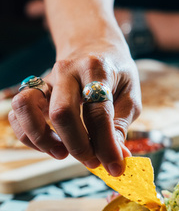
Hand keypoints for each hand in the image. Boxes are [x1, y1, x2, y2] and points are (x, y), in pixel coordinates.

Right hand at [8, 41, 140, 175]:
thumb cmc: (114, 72)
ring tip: (63, 153)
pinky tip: (51, 146)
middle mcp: (67, 70)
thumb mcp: (129, 93)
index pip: (98, 112)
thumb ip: (121, 126)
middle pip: (61, 112)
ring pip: (27, 107)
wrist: (93, 43)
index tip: (115, 167)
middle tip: (92, 161)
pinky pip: (17, 114)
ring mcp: (46, 79)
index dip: (106, 144)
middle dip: (77, 145)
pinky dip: (29, 136)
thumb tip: (117, 158)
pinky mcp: (33, 89)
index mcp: (97, 69)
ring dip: (43, 139)